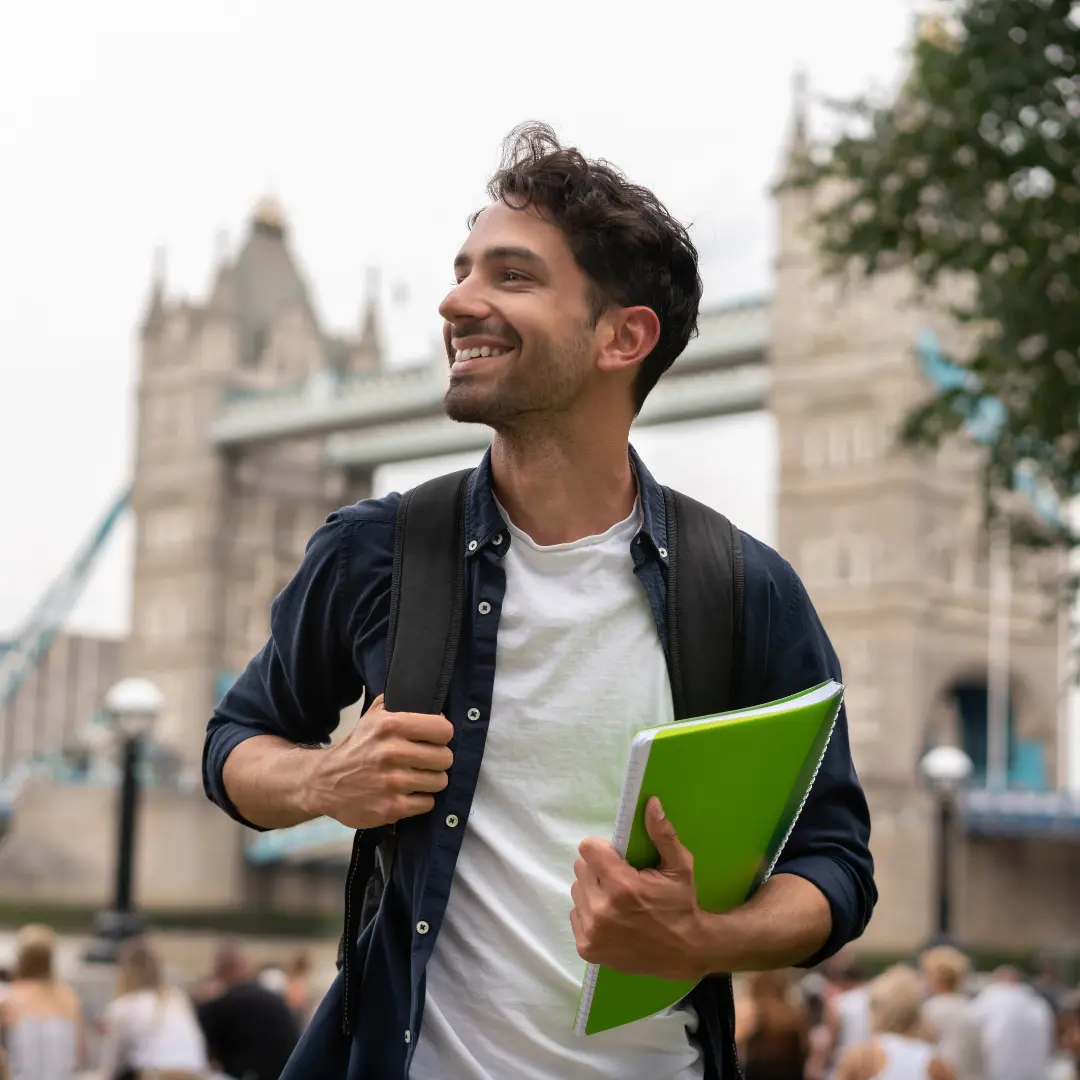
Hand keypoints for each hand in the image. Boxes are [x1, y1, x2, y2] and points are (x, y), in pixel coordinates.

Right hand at [306, 694, 453, 829]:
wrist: (324, 782)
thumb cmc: (356, 747)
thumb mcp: (372, 716)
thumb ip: (398, 703)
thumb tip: (428, 698)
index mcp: (391, 725)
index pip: (443, 729)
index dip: (441, 735)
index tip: (434, 739)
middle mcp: (393, 752)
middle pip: (445, 758)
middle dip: (437, 759)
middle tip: (424, 761)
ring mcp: (393, 782)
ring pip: (440, 781)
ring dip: (430, 781)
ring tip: (415, 777)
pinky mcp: (391, 808)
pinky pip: (428, 803)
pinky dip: (420, 800)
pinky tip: (407, 793)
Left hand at [569, 797, 706, 981]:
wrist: (684, 953)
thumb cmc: (680, 905)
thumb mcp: (680, 867)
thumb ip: (662, 834)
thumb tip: (650, 802)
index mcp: (623, 886)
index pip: (587, 849)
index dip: (601, 849)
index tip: (616, 857)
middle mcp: (602, 910)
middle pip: (581, 868)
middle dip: (598, 869)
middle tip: (620, 880)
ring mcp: (592, 931)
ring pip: (576, 890)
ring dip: (592, 890)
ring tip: (616, 900)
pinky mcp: (587, 948)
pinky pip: (575, 914)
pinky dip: (589, 913)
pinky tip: (611, 919)